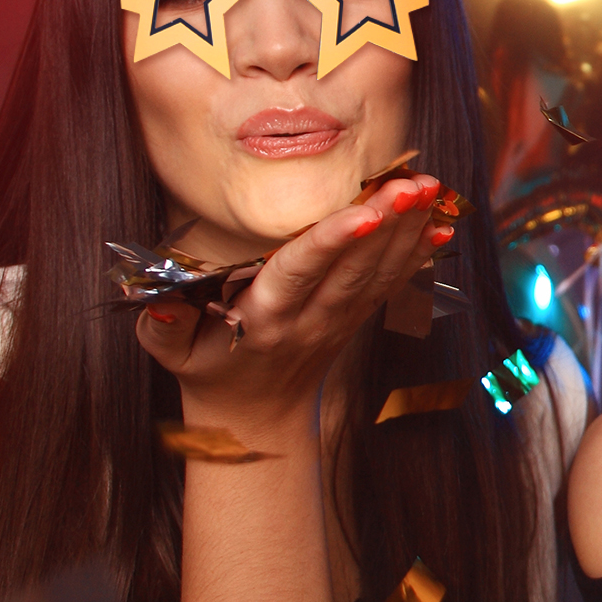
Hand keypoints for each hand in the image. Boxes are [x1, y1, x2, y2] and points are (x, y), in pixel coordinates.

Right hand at [136, 174, 450, 432]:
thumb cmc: (208, 368)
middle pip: (353, 267)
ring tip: (431, 189)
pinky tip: (442, 227)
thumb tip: (159, 306)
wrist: (255, 417)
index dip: (334, 241)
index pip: (301, 272)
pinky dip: (418, 255)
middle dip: (387, 223)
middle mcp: (311, 318)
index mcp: (264, 319)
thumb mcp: (172, 354)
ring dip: (409, 231)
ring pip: (379, 273)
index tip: (365, 214)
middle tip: (413, 184)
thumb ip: (163, 329)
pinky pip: (391, 284)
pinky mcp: (357, 318)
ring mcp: (340, 320)